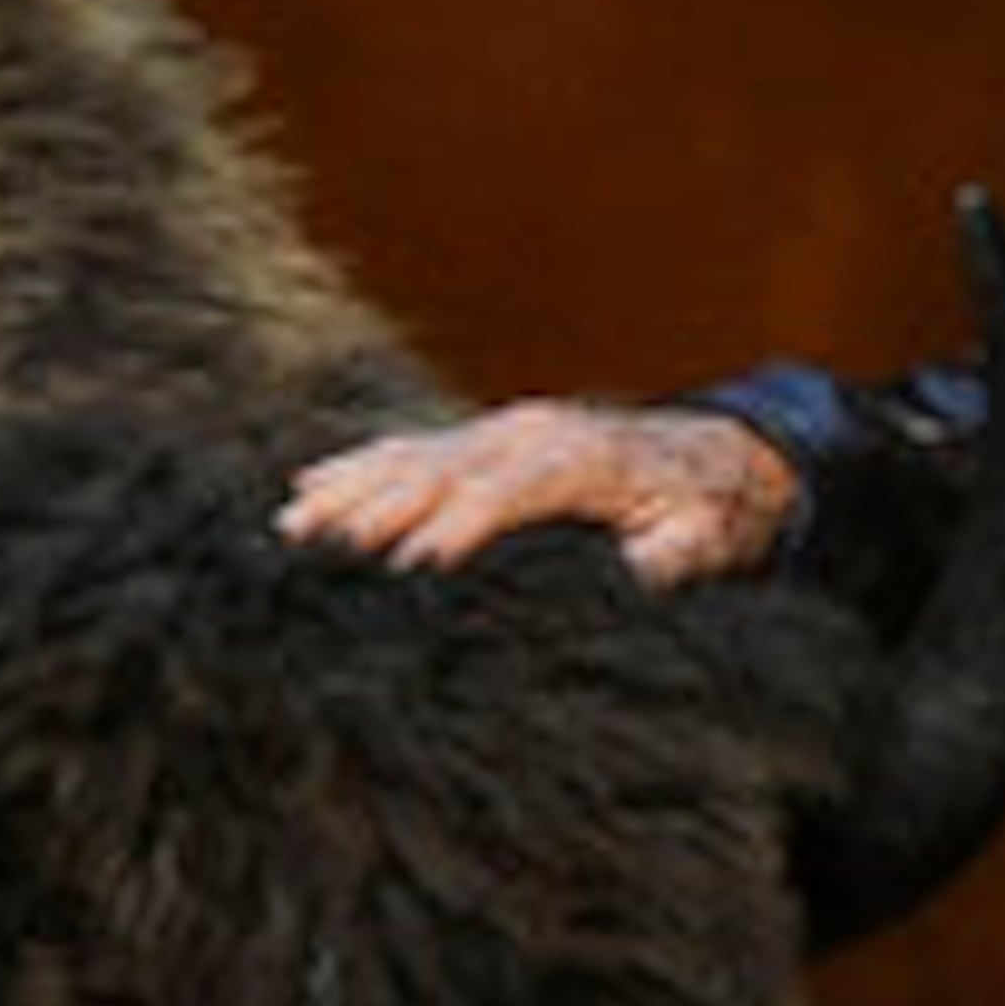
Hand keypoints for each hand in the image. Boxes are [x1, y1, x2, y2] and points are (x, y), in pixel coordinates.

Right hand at [276, 401, 799, 583]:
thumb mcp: (701, 541)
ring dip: (352, 487)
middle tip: (324, 545)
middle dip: (385, 505)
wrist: (710, 461)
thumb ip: (668, 560)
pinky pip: (412, 448)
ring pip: (415, 455)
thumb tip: (635, 574)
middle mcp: (532, 434)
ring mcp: (503, 431)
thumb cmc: (702, 511)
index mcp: (582, 459)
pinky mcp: (484, 438)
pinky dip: (360, 467)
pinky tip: (311, 488)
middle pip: (446, 467)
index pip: (512, 489)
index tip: (417, 561)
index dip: (464, 522)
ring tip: (294, 521)